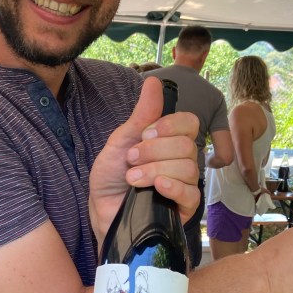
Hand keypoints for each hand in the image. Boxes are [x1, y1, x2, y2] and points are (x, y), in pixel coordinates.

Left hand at [88, 76, 199, 244]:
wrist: (101, 211)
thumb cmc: (110, 178)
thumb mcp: (121, 142)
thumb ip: (142, 115)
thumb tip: (154, 82)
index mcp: (169, 142)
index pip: (189, 123)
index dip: (169, 126)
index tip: (144, 134)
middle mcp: (181, 161)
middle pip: (186, 146)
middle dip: (153, 151)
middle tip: (131, 160)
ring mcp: (185, 184)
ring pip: (188, 168)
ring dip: (154, 170)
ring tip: (132, 179)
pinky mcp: (184, 208)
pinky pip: (191, 194)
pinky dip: (173, 187)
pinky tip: (157, 188)